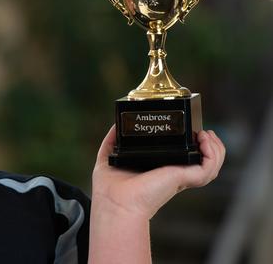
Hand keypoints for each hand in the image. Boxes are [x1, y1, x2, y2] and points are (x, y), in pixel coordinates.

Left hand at [92, 125, 224, 219]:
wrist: (115, 202)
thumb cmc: (110, 188)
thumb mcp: (110, 156)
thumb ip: (113, 140)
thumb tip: (117, 123)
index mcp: (161, 171)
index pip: (185, 158)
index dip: (193, 144)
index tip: (192, 130)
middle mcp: (174, 175)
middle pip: (204, 160)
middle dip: (210, 145)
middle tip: (204, 132)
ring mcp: (181, 177)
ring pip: (212, 164)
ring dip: (215, 147)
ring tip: (207, 134)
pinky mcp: (185, 179)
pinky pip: (209, 168)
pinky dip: (212, 154)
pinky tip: (204, 141)